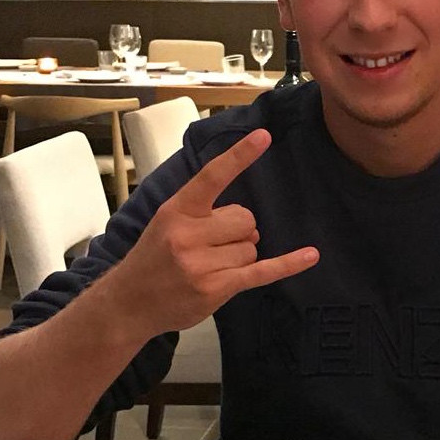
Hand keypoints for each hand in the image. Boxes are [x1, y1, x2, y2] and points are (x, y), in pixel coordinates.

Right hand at [105, 128, 317, 334]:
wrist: (129, 303)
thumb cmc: (154, 257)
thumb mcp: (168, 223)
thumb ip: (204, 213)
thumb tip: (248, 222)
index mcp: (177, 210)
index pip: (213, 176)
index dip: (239, 155)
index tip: (264, 136)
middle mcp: (187, 235)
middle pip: (245, 219)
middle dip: (237, 232)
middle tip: (209, 247)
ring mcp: (201, 264)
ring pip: (251, 248)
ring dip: (239, 257)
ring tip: (208, 267)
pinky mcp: (216, 289)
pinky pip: (262, 271)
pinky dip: (288, 263)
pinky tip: (311, 255)